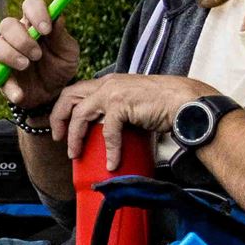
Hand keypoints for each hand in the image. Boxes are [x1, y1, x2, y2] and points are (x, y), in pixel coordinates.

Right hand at [0, 0, 85, 112]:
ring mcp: (4, 54)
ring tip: (26, 66)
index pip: (30, 5)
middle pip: (7, 24)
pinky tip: (20, 93)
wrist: (54, 93)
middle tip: (37, 55)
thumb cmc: (60, 66)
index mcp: (34, 24)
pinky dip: (8, 85)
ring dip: (9, 54)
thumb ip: (62, 36)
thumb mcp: (68, 53)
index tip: (46, 29)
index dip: (36, 13)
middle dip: (22, 38)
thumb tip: (58, 17)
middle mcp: (16, 35)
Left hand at [52, 74, 211, 164]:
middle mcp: (108, 84)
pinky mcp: (122, 104)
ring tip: (75, 154)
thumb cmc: (164, 106)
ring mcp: (113, 92)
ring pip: (80, 114)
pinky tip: (112, 162)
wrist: (186, 102)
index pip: (75, 91)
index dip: (63, 109)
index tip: (61, 128)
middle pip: (68, 97)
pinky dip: (109, 149)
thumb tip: (103, 133)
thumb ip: (116, 111)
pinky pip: (107, 131)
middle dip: (58, 118)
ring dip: (74, 136)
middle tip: (58, 139)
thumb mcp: (132, 104)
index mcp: (109, 83)